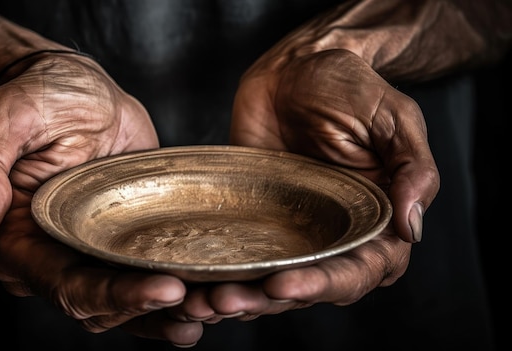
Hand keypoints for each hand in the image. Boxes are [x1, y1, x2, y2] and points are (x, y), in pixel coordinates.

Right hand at [0, 53, 202, 345]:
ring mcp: (91, 253)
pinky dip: (177, 295)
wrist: (77, 88)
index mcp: (20, 241)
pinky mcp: (124, 242)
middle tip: (202, 307)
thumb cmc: (37, 98)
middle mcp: (54, 257)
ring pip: (127, 305)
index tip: (165, 288)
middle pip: (102, 305)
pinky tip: (209, 300)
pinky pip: (148, 277)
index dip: (114, 295)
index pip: (66, 286)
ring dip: (169, 315)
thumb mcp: (6, 118)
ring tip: (215, 310)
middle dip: (150, 311)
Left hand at [168, 49, 438, 322]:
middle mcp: (335, 237)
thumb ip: (413, 172)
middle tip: (227, 299)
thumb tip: (411, 228)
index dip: (321, 285)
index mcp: (376, 225)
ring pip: (268, 281)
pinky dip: (219, 275)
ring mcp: (293, 232)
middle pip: (305, 288)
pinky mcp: (257, 221)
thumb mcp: (395, 120)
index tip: (283, 283)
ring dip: (238, 298)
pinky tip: (192, 287)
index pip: (356, 272)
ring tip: (202, 302)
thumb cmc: (352, 90)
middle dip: (266, 299)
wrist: (298, 68)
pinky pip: (239, 255)